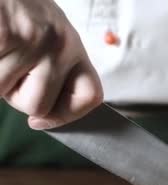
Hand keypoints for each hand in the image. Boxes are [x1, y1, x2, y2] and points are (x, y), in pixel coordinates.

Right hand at [0, 0, 101, 129]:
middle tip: (6, 66)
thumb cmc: (12, 6)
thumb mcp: (44, 32)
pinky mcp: (5, 35)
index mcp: (72, 46)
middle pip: (39, 106)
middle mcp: (59, 45)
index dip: (65, 116)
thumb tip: (45, 116)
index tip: (40, 120)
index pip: (90, 96)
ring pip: (4, 92)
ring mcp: (32, 40)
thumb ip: (52, 68)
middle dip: (15, 96)